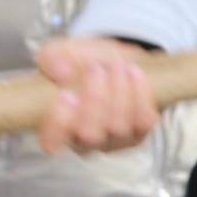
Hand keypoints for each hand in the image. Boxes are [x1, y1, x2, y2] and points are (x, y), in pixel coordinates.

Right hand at [32, 35, 158, 155]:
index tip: (67, 94)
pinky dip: (141, 95)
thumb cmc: (81, 63)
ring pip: (118, 128)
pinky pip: (144, 122)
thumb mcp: (61, 53)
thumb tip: (62, 73)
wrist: (114, 61)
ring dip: (120, 92)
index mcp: (57, 127)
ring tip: (117, 65)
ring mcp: (112, 141)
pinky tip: (134, 74)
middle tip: (97, 69)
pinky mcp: (138, 133)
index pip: (52, 142)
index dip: (59, 124)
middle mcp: (83, 141)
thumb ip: (52, 58)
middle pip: (89, 135)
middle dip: (96, 99)